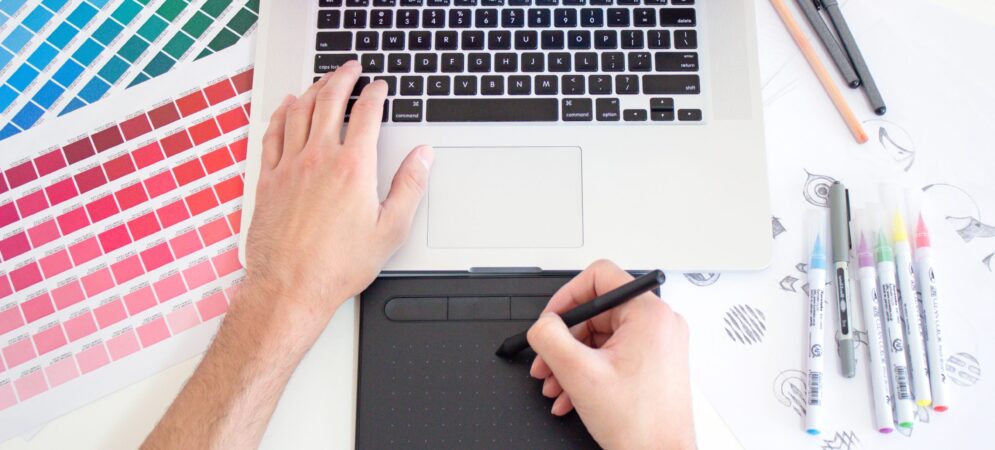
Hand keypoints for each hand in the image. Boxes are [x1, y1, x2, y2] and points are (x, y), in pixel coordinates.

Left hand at [244, 60, 432, 329]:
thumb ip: (410, 187)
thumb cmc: (338, 266)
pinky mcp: (268, 179)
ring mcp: (289, 166)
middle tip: (352, 68)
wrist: (290, 287)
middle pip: (330, 101)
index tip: (379, 87)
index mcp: (353, 168)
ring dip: (315, 89)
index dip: (375, 94)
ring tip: (324, 80)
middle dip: (343, 78)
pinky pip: (273, 133)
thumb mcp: (390, 230)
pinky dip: (282, 113)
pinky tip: (287, 107)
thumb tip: (422, 157)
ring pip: (300, 111)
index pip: (366, 114)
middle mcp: (319, 159)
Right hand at [526, 260, 694, 449]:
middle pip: (596, 313)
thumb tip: (542, 324)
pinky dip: (588, 371)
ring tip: (555, 384)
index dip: (567, 296)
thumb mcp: (579, 374)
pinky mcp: (654, 362)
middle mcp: (659, 323)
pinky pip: (612, 354)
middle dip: (564, 340)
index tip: (550, 320)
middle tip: (545, 363)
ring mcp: (658, 344)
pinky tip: (571, 395)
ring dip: (571, 361)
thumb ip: (550, 338)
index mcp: (649, 314)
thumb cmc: (641, 424)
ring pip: (600, 337)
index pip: (600, 276)